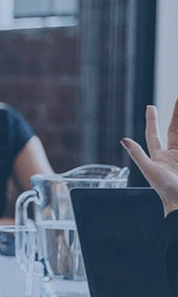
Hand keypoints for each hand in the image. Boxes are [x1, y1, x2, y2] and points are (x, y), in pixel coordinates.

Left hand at [122, 99, 177, 215]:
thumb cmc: (165, 190)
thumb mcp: (149, 170)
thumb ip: (138, 154)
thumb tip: (124, 140)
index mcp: (159, 157)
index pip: (154, 134)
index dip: (152, 120)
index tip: (150, 106)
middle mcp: (173, 154)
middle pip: (175, 129)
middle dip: (177, 114)